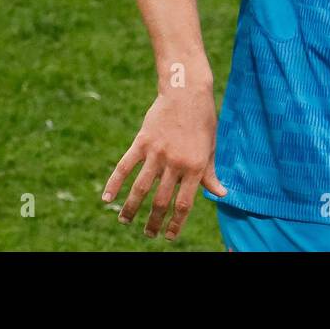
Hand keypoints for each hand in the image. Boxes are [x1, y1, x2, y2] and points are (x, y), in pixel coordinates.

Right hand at [103, 88, 226, 239]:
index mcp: (196, 166)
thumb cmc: (203, 120)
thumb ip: (211, 173)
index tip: (169, 236)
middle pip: (161, 201)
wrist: (187, 92)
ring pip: (141, 188)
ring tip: (125, 221)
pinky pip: (125, 166)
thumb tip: (222, 194)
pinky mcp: (142, 141)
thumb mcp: (211, 147)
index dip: (176, 223)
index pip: (184, 203)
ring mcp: (157, 152)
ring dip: (131, 208)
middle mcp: (176, 162)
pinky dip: (114, 183)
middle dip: (153, 221)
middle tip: (148, 233)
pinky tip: (107, 198)